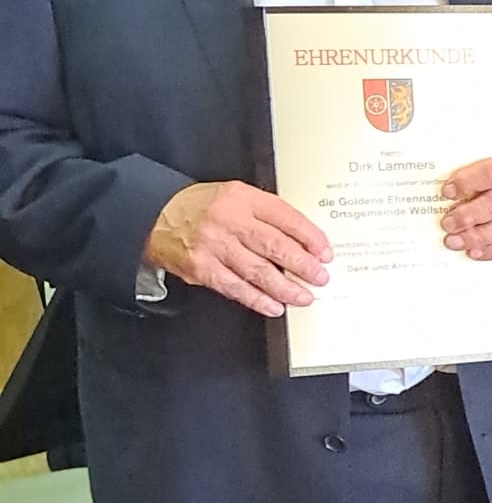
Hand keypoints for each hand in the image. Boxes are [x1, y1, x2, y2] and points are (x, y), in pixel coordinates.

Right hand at [145, 181, 331, 316]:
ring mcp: (213, 245)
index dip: (310, 237)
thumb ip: (267, 214)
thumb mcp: (237, 196)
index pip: (285, 217)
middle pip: (274, 245)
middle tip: (319, 277)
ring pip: (258, 270)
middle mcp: (228, 220)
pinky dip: (257, 299)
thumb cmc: (203, 207)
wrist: (155, 214)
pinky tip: (273, 306)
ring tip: (303, 296)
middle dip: (303, 265)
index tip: (325, 252)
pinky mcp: (200, 267)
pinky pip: (235, 287)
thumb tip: (304, 242)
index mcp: (242, 198)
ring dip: (285, 288)